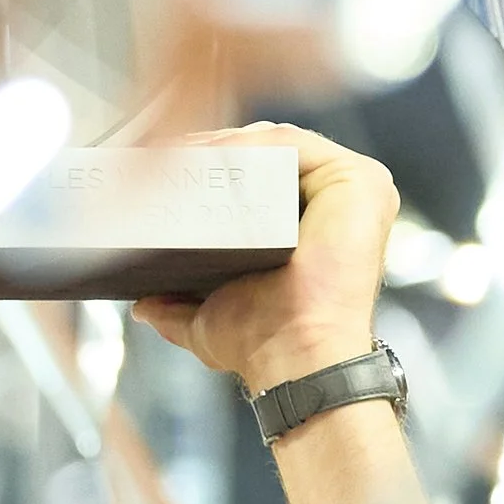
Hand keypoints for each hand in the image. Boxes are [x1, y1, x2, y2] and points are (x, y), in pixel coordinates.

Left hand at [129, 124, 396, 393]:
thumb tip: (144, 305)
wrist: (293, 359)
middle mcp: (339, 203)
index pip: (259, 174)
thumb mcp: (208, 320)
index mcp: (315, 224)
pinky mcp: (359, 180)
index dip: (211, 165)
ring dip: (222, 144)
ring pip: (275, 145)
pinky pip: (291, 145)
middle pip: (267, 154)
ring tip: (178, 155)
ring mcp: (355, 187)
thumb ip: (177, 308)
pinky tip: (209, 156)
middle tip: (160, 153)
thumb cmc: (265, 345)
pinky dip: (245, 144)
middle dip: (211, 149)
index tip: (161, 164)